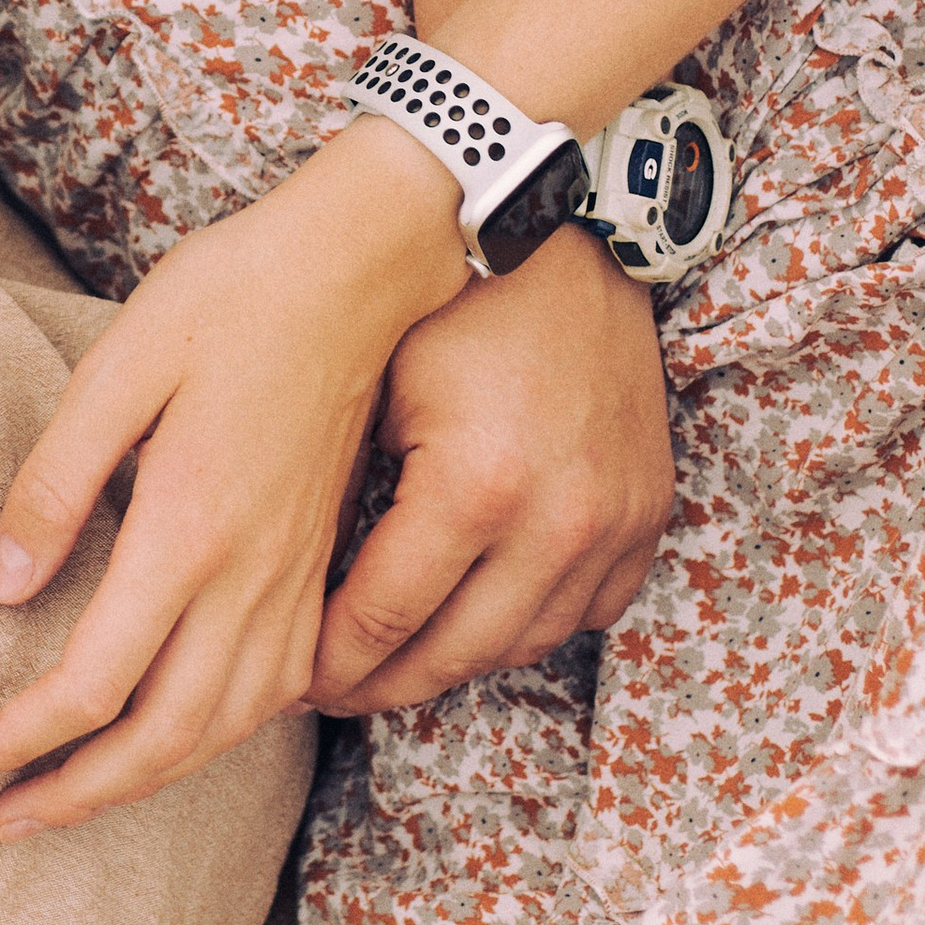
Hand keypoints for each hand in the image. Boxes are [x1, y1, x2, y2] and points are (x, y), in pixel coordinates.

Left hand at [0, 126, 465, 834]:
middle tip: (0, 820)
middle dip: (76, 796)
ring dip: (146, 782)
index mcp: (188, 529)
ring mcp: (297, 578)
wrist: (360, 264)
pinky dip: (220, 739)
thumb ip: (56, 482)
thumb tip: (1, 588)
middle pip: (162, 740)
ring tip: (75, 797)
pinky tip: (182, 735)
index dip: (14, 740)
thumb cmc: (230, 296)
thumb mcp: (118, 364)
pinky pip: (277, 693)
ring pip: (226, 731)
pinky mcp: (321, 565)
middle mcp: (251, 576)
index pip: (90, 685)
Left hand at [310, 227, 673, 713]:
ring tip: (394, 663)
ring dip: (455, 661)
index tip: (290, 678)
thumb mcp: (370, 384)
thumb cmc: (447, 296)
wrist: (564, 233)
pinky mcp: (647, 514)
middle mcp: (556, 522)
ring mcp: (613, 523)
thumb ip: (334, 493)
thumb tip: (276, 588)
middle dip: (383, 683)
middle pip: (455, 655)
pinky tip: (477, 618)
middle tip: (332, 691)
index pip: (385, 620)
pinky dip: (529, 625)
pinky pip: (587, 612)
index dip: (330, 661)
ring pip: (522, 644)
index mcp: (475, 487)